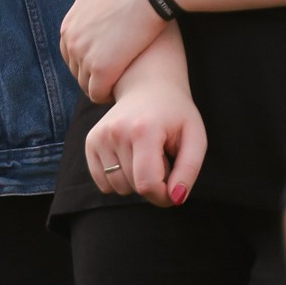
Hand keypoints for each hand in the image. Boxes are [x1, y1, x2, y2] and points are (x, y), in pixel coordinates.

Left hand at [54, 0, 168, 102]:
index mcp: (68, 24)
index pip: (70, 53)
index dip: (88, 58)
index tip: (108, 57)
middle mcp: (71, 42)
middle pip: (77, 71)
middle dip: (94, 73)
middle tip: (117, 71)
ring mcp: (85, 56)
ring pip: (87, 84)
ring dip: (102, 85)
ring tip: (122, 81)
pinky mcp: (103, 70)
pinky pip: (98, 93)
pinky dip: (108, 94)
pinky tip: (124, 87)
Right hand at [83, 71, 206, 207]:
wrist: (148, 86)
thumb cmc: (176, 114)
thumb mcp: (195, 138)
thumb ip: (189, 170)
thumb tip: (175, 198)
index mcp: (144, 130)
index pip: (148, 184)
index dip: (164, 196)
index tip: (174, 187)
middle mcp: (116, 131)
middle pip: (134, 187)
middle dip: (153, 184)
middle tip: (162, 158)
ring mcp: (100, 136)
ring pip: (118, 188)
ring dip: (136, 181)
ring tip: (146, 156)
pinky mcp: (90, 141)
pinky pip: (103, 183)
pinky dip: (118, 179)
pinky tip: (130, 158)